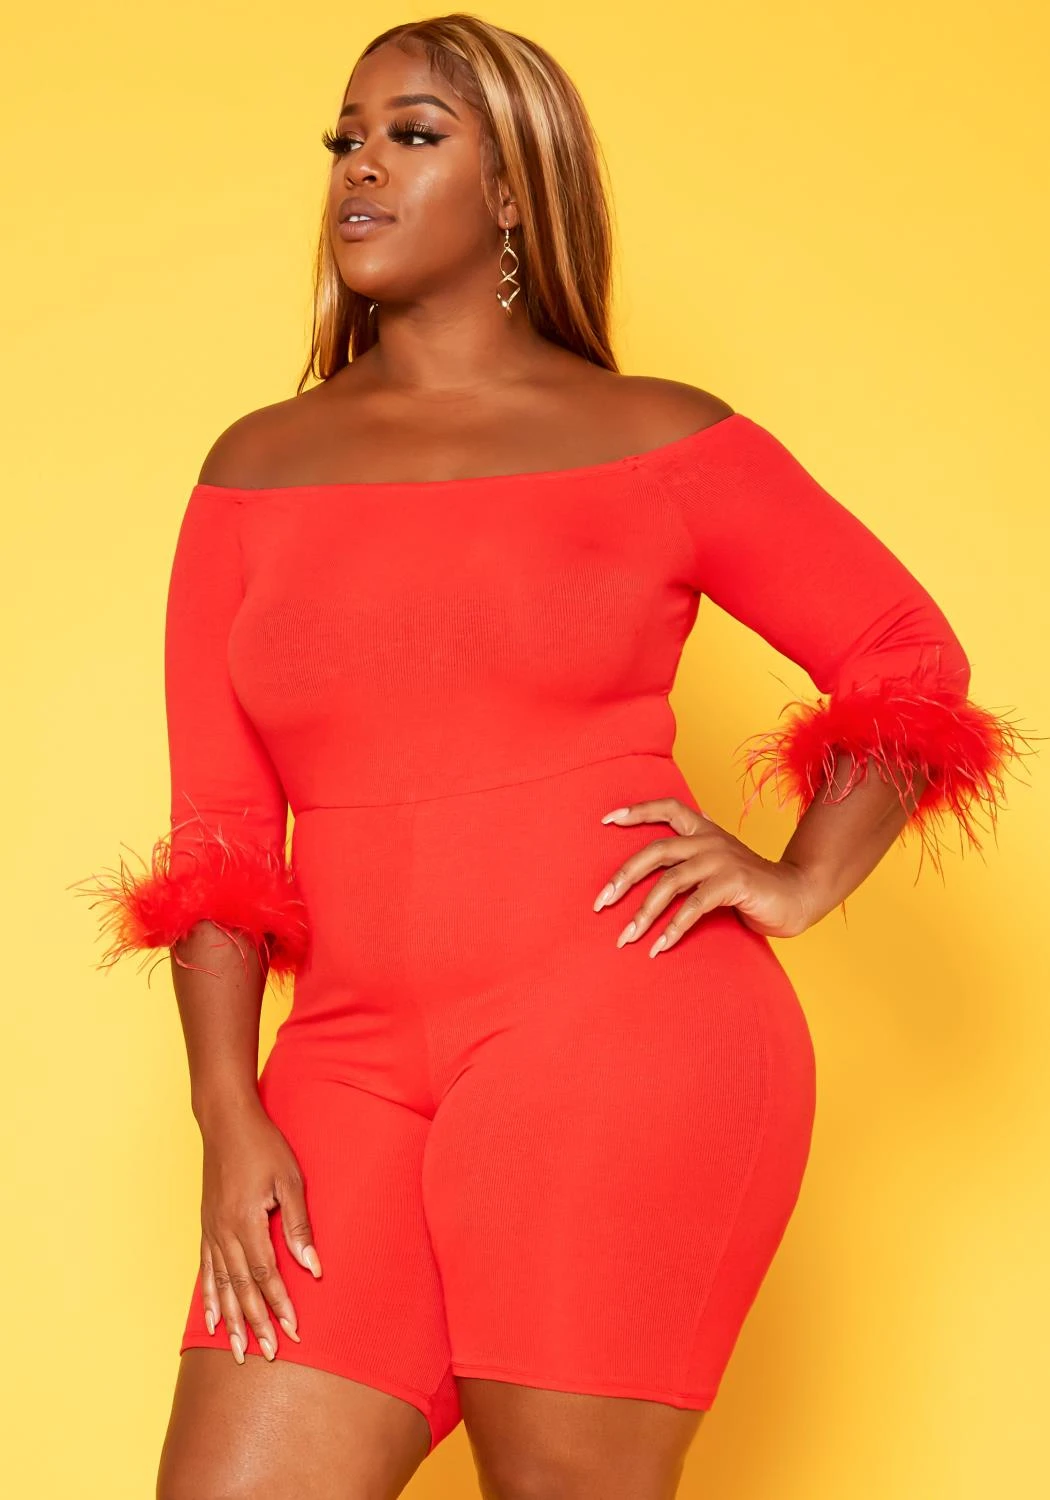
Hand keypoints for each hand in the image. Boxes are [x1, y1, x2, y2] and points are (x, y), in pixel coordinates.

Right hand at [198, 1100, 321, 1363]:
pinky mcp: (206, 1226)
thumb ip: (298, 1225)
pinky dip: (209, 1298)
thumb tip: (313, 1266)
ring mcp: (211, 1230)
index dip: (280, 1305)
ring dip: (231, 1320)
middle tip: (269, 1355)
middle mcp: (225, 1232)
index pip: (266, 1275)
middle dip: (257, 1323)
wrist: (226, 1122)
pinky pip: (206, 1271)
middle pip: (242, 1288)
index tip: (293, 1331)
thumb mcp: (290, 1179)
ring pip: (222, 1286)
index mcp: (247, 1221)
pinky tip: (212, 1319)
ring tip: (238, 1351)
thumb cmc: (263, 1146)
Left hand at [593, 797, 818, 946]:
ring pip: (670, 883)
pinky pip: (694, 907)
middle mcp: (710, 841)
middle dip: (623, 876)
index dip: (637, 811)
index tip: (606, 820)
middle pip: (656, 851)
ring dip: (644, 913)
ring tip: (626, 938)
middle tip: (600, 902)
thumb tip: (669, 848)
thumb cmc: (752, 886)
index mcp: (705, 832)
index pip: (668, 808)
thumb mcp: (720, 864)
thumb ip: (695, 855)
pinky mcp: (734, 883)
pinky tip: (659, 947)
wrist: (798, 895)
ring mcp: (722, 860)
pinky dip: (673, 928)